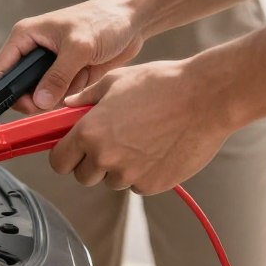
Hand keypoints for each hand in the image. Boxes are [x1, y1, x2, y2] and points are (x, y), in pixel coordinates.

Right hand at [0, 0, 143, 112]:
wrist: (133, 19)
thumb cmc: (105, 20)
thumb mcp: (79, 47)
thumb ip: (58, 76)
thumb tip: (39, 102)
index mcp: (25, 36)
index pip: (0, 71)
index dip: (6, 93)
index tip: (27, 107)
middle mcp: (33, 50)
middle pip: (20, 88)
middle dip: (38, 98)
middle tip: (59, 95)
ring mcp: (50, 64)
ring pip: (41, 95)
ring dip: (60, 94)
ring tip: (80, 73)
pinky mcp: (66, 73)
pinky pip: (60, 95)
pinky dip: (74, 92)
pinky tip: (88, 75)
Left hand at [48, 59, 236, 194]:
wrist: (206, 98)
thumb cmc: (161, 84)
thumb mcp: (116, 81)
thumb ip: (87, 97)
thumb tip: (69, 104)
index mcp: (90, 132)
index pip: (59, 162)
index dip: (64, 155)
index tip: (72, 150)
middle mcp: (106, 158)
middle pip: (83, 176)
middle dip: (90, 163)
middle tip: (108, 142)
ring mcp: (130, 174)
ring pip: (112, 181)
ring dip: (118, 168)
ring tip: (139, 140)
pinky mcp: (153, 184)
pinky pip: (138, 184)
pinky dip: (142, 173)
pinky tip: (156, 148)